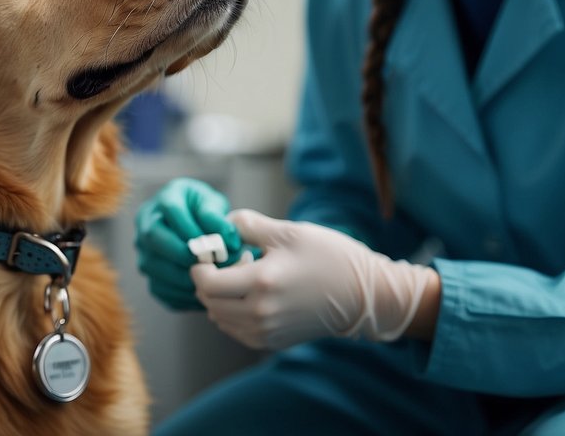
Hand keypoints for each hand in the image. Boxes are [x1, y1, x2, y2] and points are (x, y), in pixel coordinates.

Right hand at [134, 178, 241, 309]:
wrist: (199, 225)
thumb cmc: (208, 212)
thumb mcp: (215, 205)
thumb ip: (218, 218)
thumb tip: (227, 239)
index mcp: (166, 198)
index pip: (170, 209)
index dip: (190, 227)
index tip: (211, 244)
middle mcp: (147, 222)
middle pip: (153, 237)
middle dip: (180, 253)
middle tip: (206, 264)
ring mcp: (144, 249)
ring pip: (152, 265)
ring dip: (180, 276)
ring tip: (207, 281)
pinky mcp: (149, 272)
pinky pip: (158, 288)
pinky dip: (179, 294)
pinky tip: (200, 295)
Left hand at [191, 209, 436, 349]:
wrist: (364, 296)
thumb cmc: (331, 258)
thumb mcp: (290, 232)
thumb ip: (250, 226)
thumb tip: (224, 222)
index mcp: (262, 283)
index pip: (207, 284)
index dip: (200, 268)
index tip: (208, 254)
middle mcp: (261, 313)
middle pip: (210, 303)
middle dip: (209, 281)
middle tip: (229, 260)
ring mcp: (267, 332)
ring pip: (220, 319)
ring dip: (221, 297)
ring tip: (245, 275)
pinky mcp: (273, 342)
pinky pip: (237, 330)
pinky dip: (233, 313)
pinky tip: (253, 294)